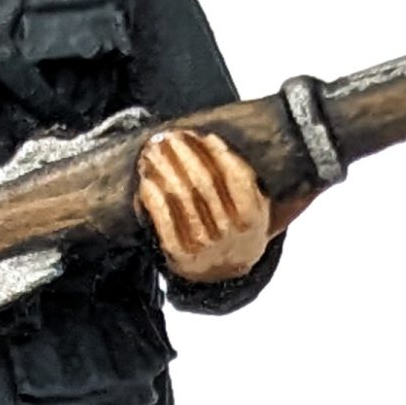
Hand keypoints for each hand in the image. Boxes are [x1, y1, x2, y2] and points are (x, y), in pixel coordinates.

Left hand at [136, 129, 274, 282]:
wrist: (227, 269)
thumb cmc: (239, 226)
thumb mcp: (258, 206)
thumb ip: (248, 177)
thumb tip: (214, 140)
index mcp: (252, 217)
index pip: (234, 177)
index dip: (218, 153)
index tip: (204, 135)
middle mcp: (228, 232)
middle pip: (204, 182)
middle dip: (186, 154)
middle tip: (173, 136)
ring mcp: (203, 244)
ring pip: (181, 197)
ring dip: (165, 169)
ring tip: (156, 149)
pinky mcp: (179, 254)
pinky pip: (163, 219)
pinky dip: (154, 197)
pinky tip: (147, 179)